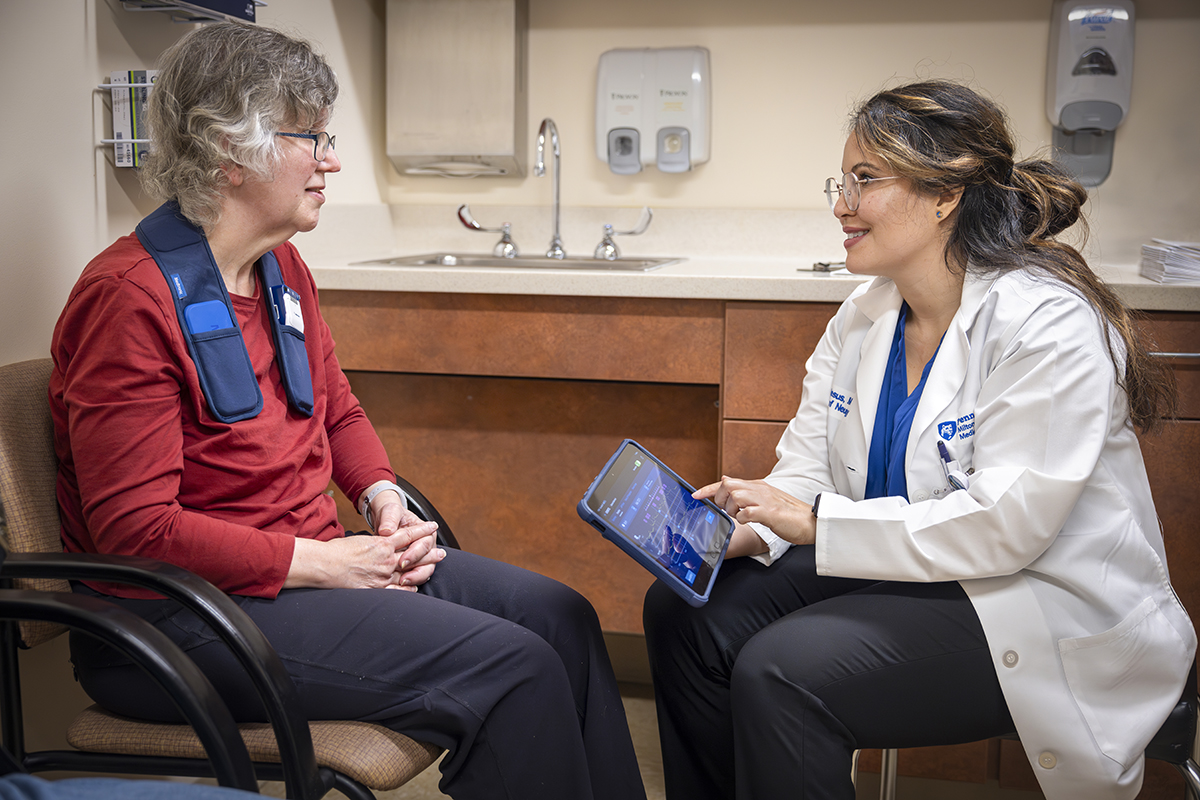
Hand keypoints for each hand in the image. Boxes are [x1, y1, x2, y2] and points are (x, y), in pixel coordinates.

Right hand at [286, 510, 443, 590]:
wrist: (323, 565)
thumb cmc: (337, 551)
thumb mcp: (360, 539)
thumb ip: (376, 542)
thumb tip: (385, 541)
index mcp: (381, 543)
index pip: (407, 534)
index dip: (422, 530)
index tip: (432, 526)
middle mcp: (385, 559)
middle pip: (413, 555)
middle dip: (429, 553)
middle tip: (441, 553)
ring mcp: (382, 575)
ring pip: (408, 573)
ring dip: (423, 570)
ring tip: (432, 569)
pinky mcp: (375, 589)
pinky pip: (397, 590)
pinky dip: (407, 589)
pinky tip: (414, 588)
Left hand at [391, 508, 444, 588]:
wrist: (385, 518)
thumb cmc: (390, 513)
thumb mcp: (390, 511)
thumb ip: (389, 519)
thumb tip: (386, 530)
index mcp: (426, 531)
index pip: (424, 544)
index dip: (414, 554)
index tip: (402, 561)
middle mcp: (426, 545)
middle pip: (429, 562)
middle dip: (417, 571)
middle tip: (403, 578)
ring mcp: (421, 556)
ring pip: (425, 571)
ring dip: (415, 579)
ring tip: (402, 583)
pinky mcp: (412, 564)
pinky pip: (415, 575)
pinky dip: (409, 582)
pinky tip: (399, 586)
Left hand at [694, 476, 815, 545]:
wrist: (811, 521)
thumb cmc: (788, 514)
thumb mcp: (764, 498)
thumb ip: (746, 491)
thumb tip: (726, 479)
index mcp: (757, 486)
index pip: (727, 482)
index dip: (708, 488)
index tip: (695, 495)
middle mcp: (759, 489)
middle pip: (728, 485)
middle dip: (721, 499)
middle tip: (728, 511)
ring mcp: (764, 500)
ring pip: (735, 497)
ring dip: (732, 509)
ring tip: (742, 517)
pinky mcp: (769, 513)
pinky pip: (746, 513)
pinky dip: (742, 518)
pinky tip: (749, 522)